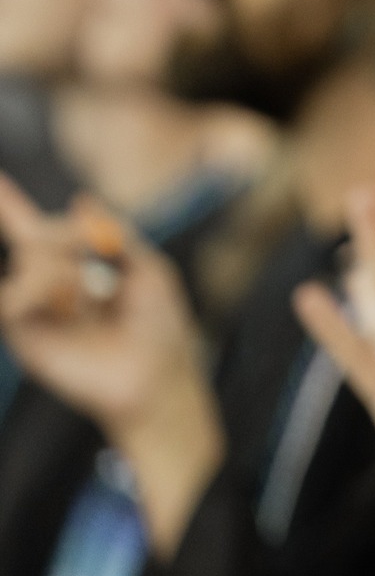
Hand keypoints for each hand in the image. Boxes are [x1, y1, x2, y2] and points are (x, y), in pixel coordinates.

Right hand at [0, 179, 223, 553]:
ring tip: (88, 289)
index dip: (10, 205)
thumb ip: (116, 232)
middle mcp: (46, 285)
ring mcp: (31, 307)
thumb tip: (81, 200)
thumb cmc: (158, 326)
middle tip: (99, 254)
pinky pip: (14, 294)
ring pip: (28, 258)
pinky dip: (42, 287)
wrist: (153, 374)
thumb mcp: (149, 267)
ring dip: (62, 264)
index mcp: (75, 268)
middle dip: (70, 234)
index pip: (33, 231)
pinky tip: (68, 301)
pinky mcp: (22, 332)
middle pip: (38, 235)